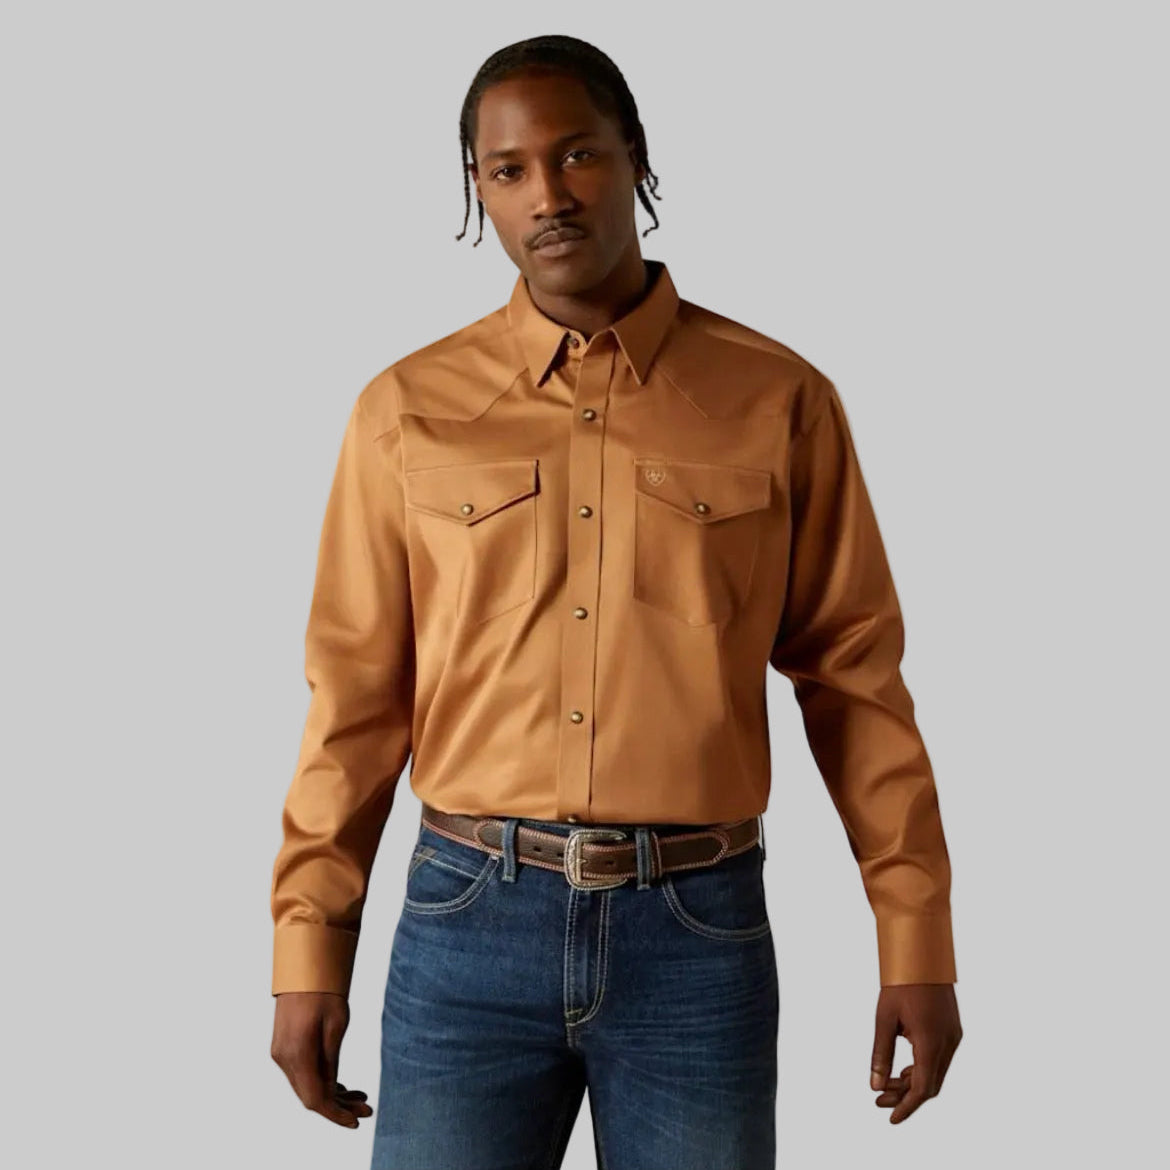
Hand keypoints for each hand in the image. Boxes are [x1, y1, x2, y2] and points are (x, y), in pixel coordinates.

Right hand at [271, 991, 372, 1128]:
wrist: (304, 965)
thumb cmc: (324, 989)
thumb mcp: (336, 1025)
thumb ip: (332, 1061)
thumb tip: (333, 1089)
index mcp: (297, 1053)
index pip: (315, 1099)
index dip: (336, 1114)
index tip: (357, 1120)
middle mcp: (283, 1058)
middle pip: (310, 1095)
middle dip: (339, 1105)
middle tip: (367, 1107)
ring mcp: (281, 1053)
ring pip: (306, 1085)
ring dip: (332, 1093)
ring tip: (360, 1096)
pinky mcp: (284, 1047)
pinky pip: (302, 1073)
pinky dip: (322, 1080)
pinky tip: (342, 1084)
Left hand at [869, 982, 961, 1123]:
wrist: (922, 953)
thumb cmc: (900, 982)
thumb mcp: (884, 1018)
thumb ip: (880, 1053)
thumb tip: (874, 1085)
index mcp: (932, 1042)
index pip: (922, 1089)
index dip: (907, 1107)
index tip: (890, 1118)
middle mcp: (949, 1043)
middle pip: (930, 1084)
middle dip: (905, 1096)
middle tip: (878, 1099)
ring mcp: (954, 1036)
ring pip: (936, 1073)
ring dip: (912, 1082)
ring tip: (884, 1084)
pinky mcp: (953, 1029)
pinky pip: (940, 1059)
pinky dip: (921, 1068)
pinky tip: (902, 1069)